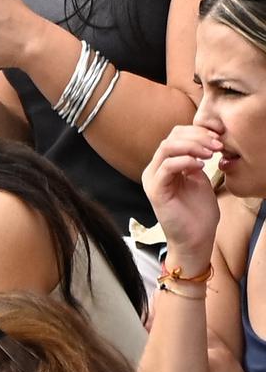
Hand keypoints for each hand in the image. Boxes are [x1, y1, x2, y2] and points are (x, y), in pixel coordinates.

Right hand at [141, 125, 221, 268]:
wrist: (195, 239)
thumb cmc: (197, 213)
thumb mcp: (199, 180)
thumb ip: (195, 161)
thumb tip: (201, 143)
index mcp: (164, 166)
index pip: (175, 136)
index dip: (197, 132)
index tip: (218, 138)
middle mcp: (155, 170)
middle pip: (171, 138)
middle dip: (197, 137)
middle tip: (217, 144)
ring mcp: (153, 179)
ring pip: (167, 148)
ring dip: (193, 146)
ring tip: (211, 153)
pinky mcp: (155, 191)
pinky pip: (167, 166)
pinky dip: (186, 161)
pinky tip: (201, 166)